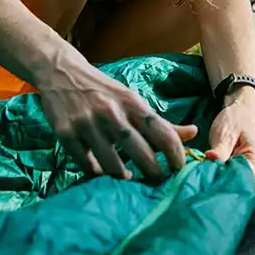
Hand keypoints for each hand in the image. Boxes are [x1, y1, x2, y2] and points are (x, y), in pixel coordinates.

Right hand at [36, 57, 197, 182]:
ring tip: (129, 180)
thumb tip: (194, 133)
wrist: (61, 72)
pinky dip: (97, 174)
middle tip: (157, 182)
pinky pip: (87, 165)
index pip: (164, 134)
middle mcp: (112, 113)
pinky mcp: (66, 134)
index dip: (176, 156)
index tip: (178, 169)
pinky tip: (103, 174)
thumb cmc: (103, 90)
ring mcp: (88, 124)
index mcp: (132, 103)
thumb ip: (160, 122)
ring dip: (124, 178)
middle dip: (154, 174)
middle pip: (142, 154)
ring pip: (113, 166)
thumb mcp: (132, 100)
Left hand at [205, 91, 254, 191]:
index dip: (226, 180)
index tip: (209, 176)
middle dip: (225, 186)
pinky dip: (224, 183)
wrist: (240, 114)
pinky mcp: (244, 176)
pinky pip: (235, 185)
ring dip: (224, 185)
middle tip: (207, 177)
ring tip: (210, 176)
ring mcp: (253, 176)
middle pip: (243, 190)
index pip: (244, 180)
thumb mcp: (226, 132)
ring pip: (239, 190)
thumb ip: (221, 149)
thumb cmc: (235, 121)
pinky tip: (212, 177)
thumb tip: (211, 159)